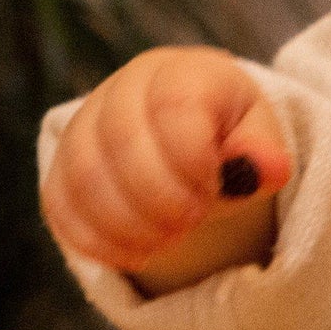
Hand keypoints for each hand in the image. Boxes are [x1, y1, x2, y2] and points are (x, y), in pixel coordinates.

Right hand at [41, 45, 291, 284]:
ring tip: (164, 246)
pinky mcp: (62, 166)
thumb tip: (269, 169)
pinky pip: (61, 203)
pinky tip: (131, 256)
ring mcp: (84, 125)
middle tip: (188, 225)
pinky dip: (94, 238)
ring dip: (125, 222)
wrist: (186, 124)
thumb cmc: (226, 126)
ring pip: (84, 174)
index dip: (190, 157)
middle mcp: (123, 89)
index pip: (173, 107)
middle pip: (121, 141)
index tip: (211, 191)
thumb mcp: (258, 130)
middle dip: (156, 195)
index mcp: (179, 73)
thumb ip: (263, 149)